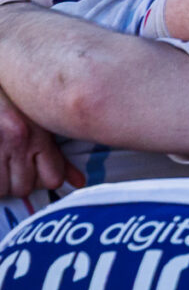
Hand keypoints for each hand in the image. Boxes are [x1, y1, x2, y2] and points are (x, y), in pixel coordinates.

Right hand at [0, 83, 77, 199]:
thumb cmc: (12, 100)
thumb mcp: (38, 120)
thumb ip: (58, 153)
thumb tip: (79, 183)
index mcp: (37, 133)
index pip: (52, 180)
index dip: (43, 179)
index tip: (33, 171)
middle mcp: (16, 140)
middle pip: (24, 188)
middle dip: (17, 183)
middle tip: (11, 168)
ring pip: (1, 189)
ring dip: (0, 183)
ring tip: (0, 164)